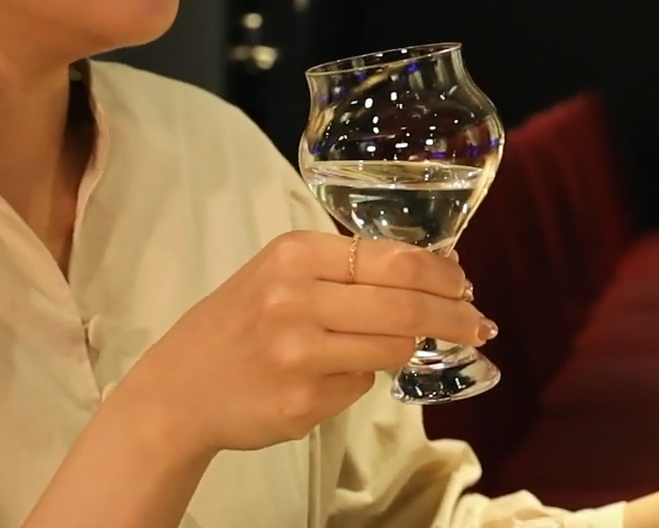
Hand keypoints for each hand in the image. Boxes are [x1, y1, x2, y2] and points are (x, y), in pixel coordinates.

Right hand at [115, 230, 491, 454]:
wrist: (179, 387)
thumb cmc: (238, 322)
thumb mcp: (279, 274)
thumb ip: (343, 269)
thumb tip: (432, 271)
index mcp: (294, 254)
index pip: (394, 258)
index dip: (441, 275)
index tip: (464, 285)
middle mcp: (295, 299)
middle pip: (405, 306)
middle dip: (453, 316)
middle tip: (479, 324)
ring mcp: (298, 354)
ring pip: (392, 347)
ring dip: (410, 347)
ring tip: (408, 345)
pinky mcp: (301, 402)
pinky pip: (361, 385)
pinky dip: (362, 377)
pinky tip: (334, 374)